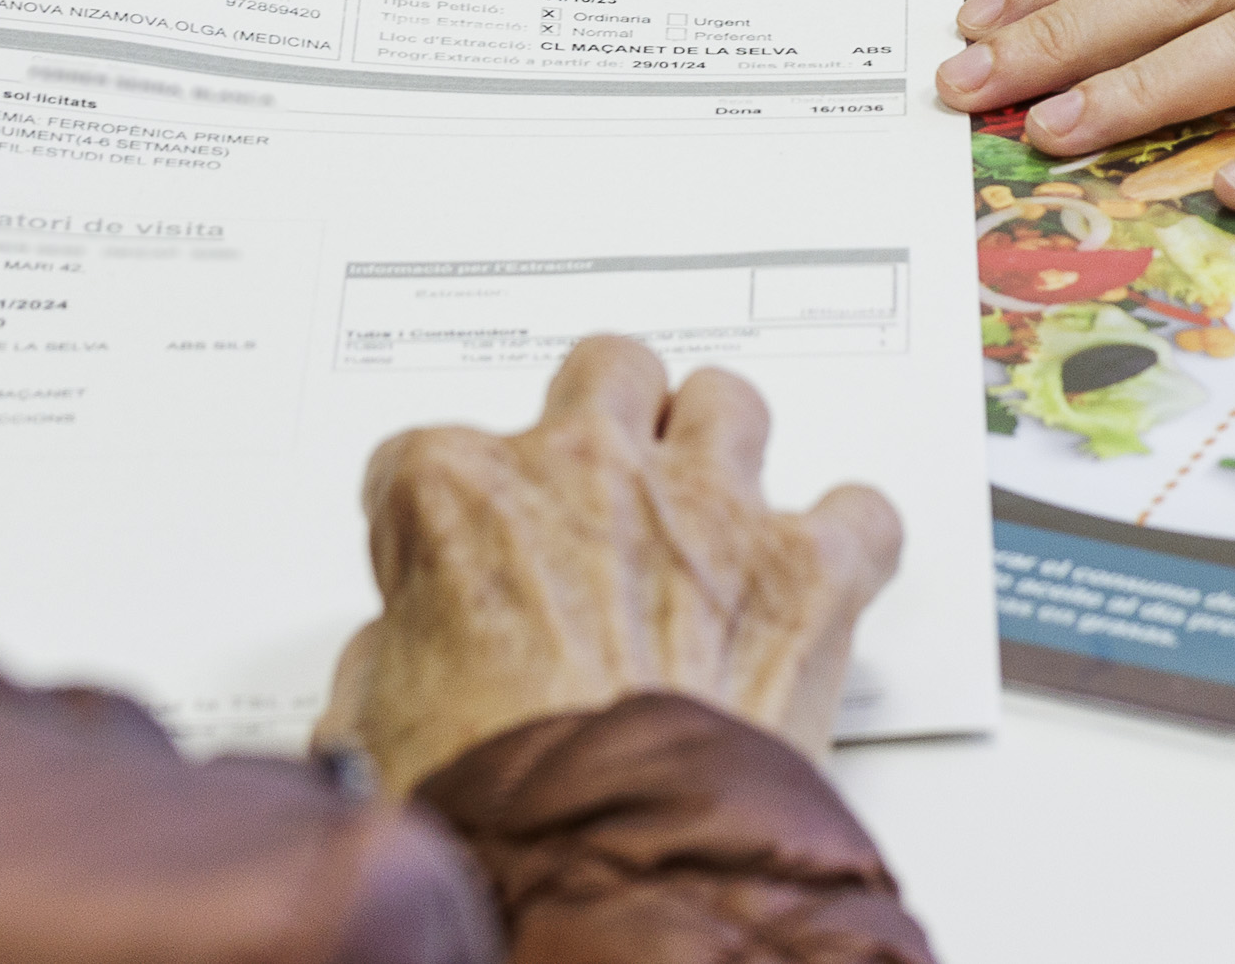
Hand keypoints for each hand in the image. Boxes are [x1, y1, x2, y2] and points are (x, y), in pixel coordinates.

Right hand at [319, 333, 903, 796]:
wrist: (599, 863)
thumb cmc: (492, 803)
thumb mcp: (374, 728)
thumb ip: (387, 658)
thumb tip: (398, 664)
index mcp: (458, 494)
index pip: (430, 454)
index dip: (447, 517)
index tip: (458, 558)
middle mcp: (586, 469)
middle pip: (606, 371)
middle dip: (609, 420)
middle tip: (604, 492)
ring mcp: (704, 507)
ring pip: (730, 401)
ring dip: (724, 452)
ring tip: (712, 518)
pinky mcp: (805, 568)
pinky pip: (860, 513)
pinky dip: (847, 544)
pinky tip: (822, 576)